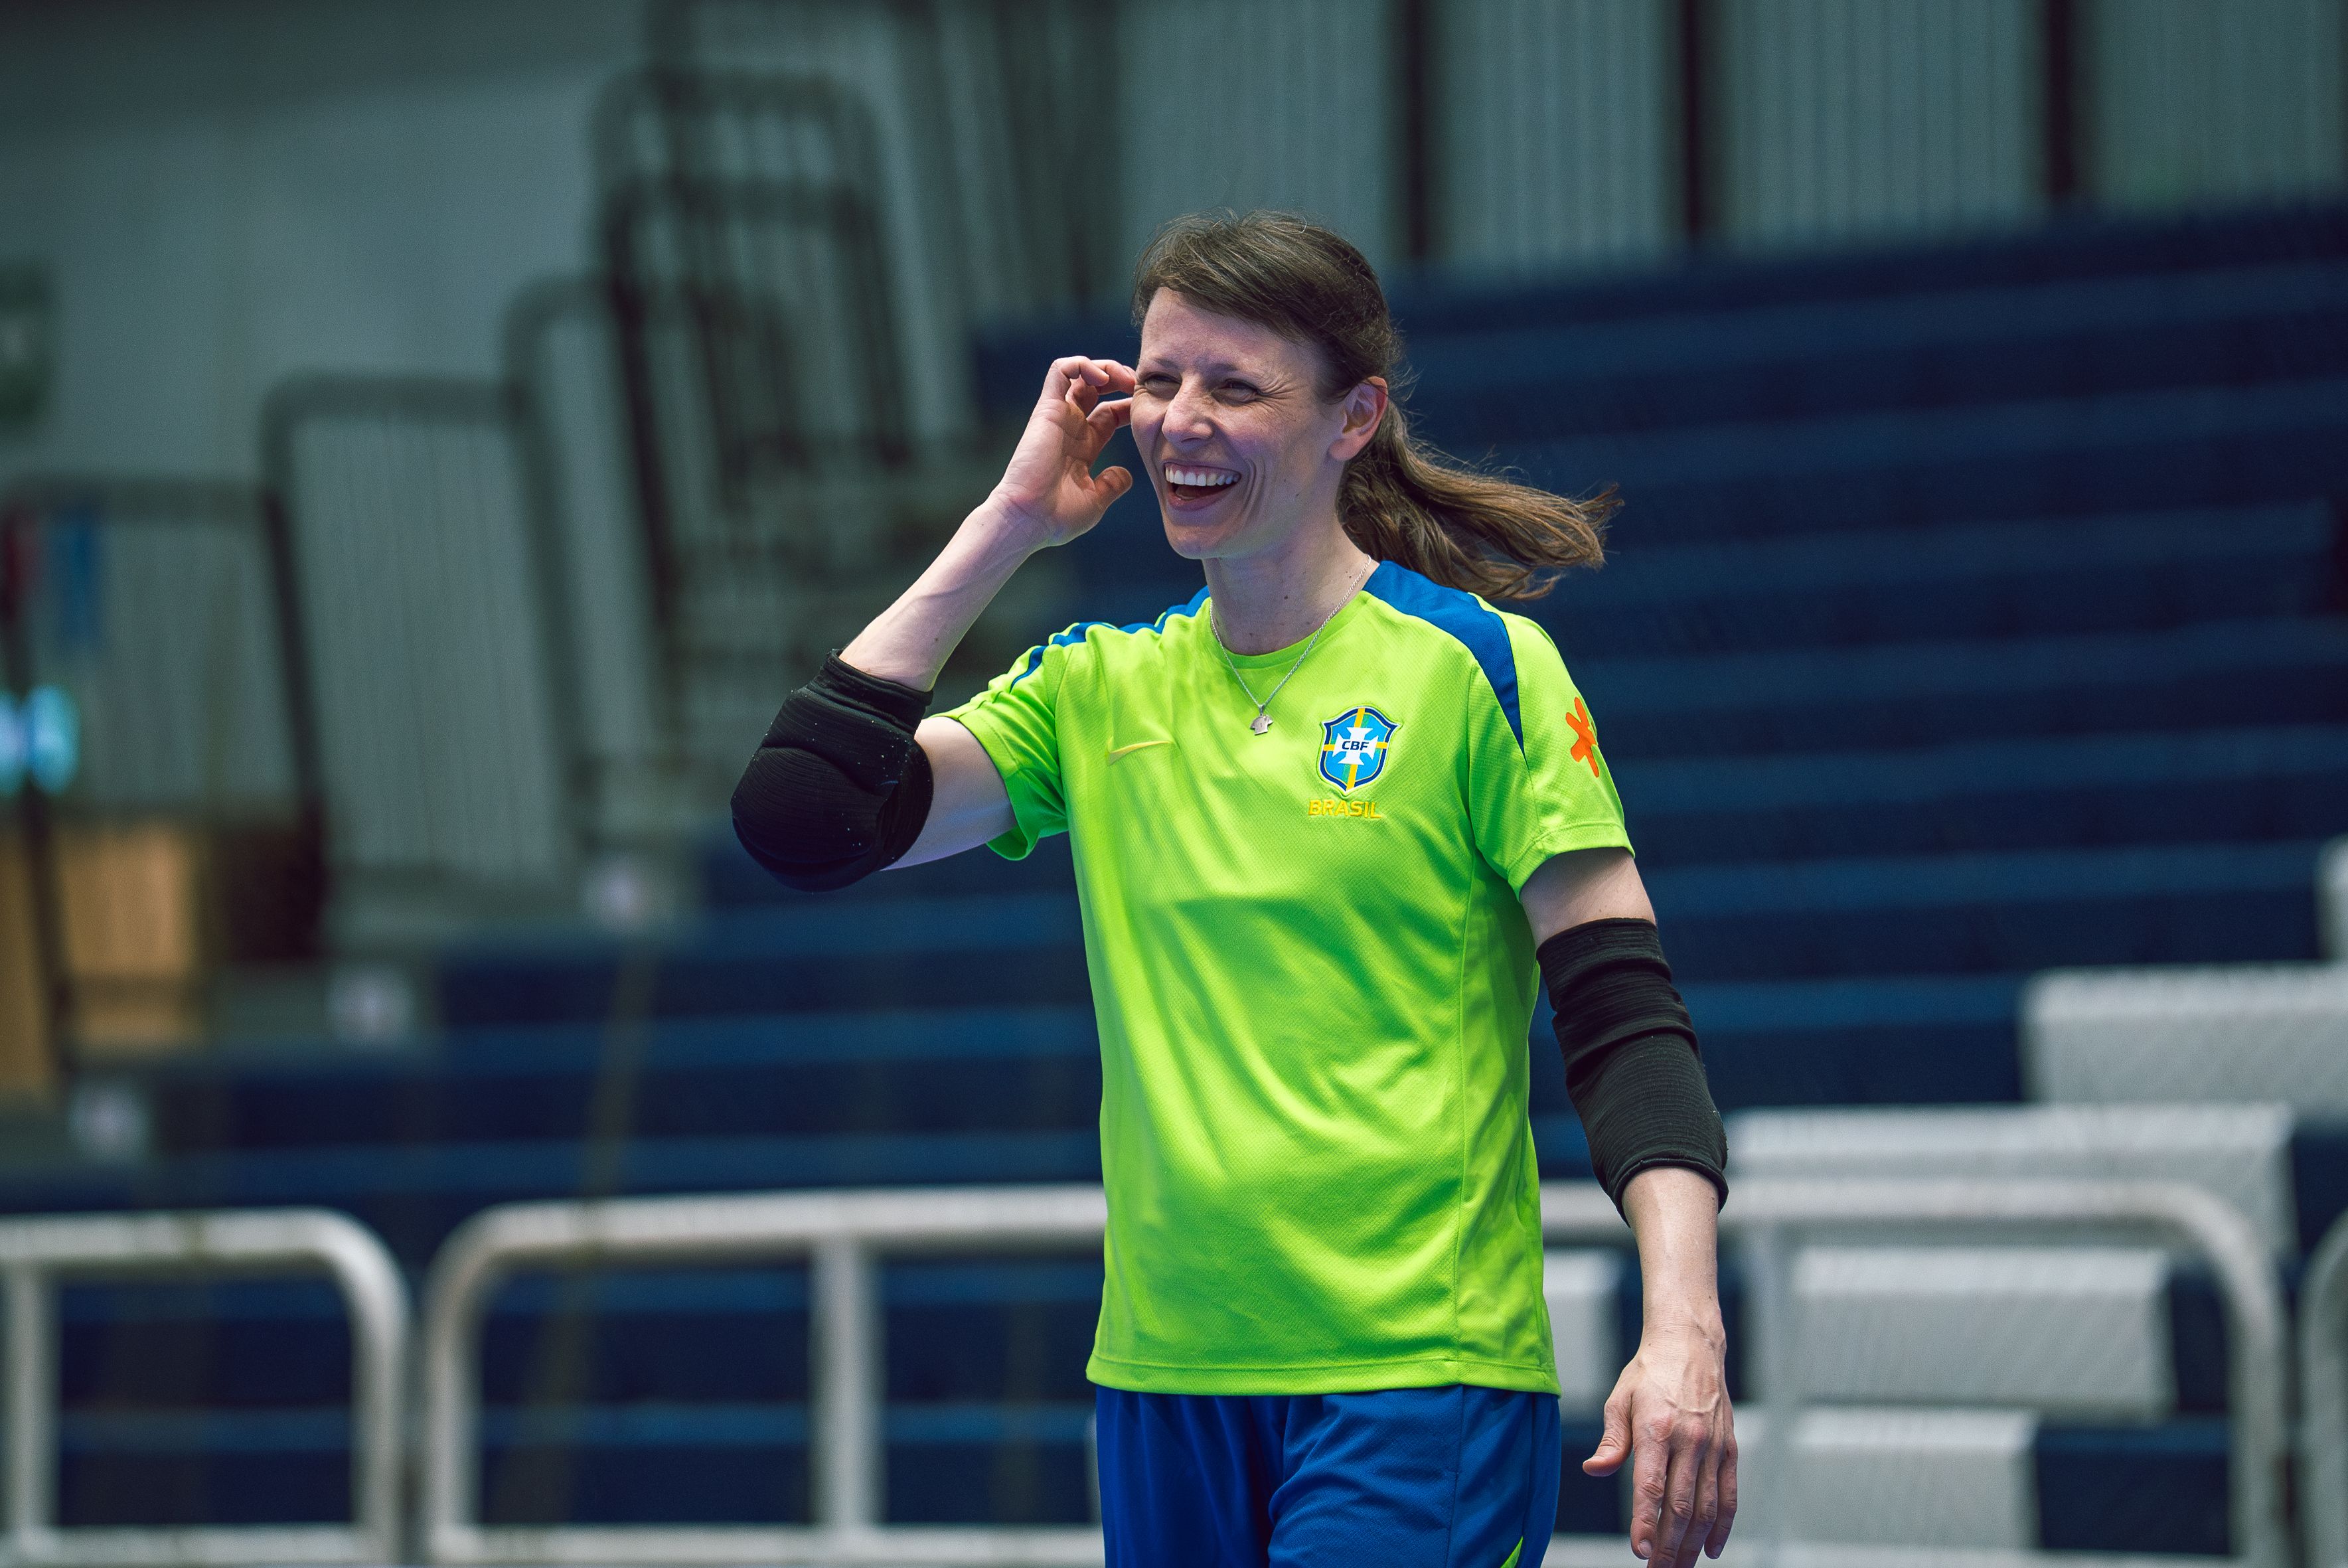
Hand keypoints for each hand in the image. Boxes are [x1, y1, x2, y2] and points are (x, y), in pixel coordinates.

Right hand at [986, 356, 1135, 547]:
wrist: (1029, 519)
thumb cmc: (1056, 517)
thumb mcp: (1095, 501)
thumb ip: (1111, 485)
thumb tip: (1127, 475)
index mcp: (1083, 446)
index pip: (1110, 413)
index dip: (1130, 406)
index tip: (1148, 410)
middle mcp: (1071, 427)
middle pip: (1096, 388)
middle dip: (1121, 379)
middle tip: (1139, 386)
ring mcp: (1058, 416)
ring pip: (1079, 372)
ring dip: (1104, 366)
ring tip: (1124, 378)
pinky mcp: (1047, 409)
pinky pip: (1060, 371)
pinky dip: (1082, 364)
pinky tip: (1102, 377)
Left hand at [1584, 1320, 1735, 1564]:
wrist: (1690, 1344)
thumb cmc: (1648, 1373)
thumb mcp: (1619, 1399)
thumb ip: (1611, 1440)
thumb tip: (1594, 1470)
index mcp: (1656, 1428)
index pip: (1651, 1487)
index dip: (1646, 1524)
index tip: (1639, 1551)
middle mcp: (1688, 1441)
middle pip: (1681, 1507)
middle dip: (1669, 1547)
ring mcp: (1713, 1447)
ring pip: (1706, 1508)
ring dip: (1693, 1545)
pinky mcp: (1730, 1449)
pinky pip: (1729, 1495)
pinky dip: (1722, 1526)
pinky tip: (1710, 1548)